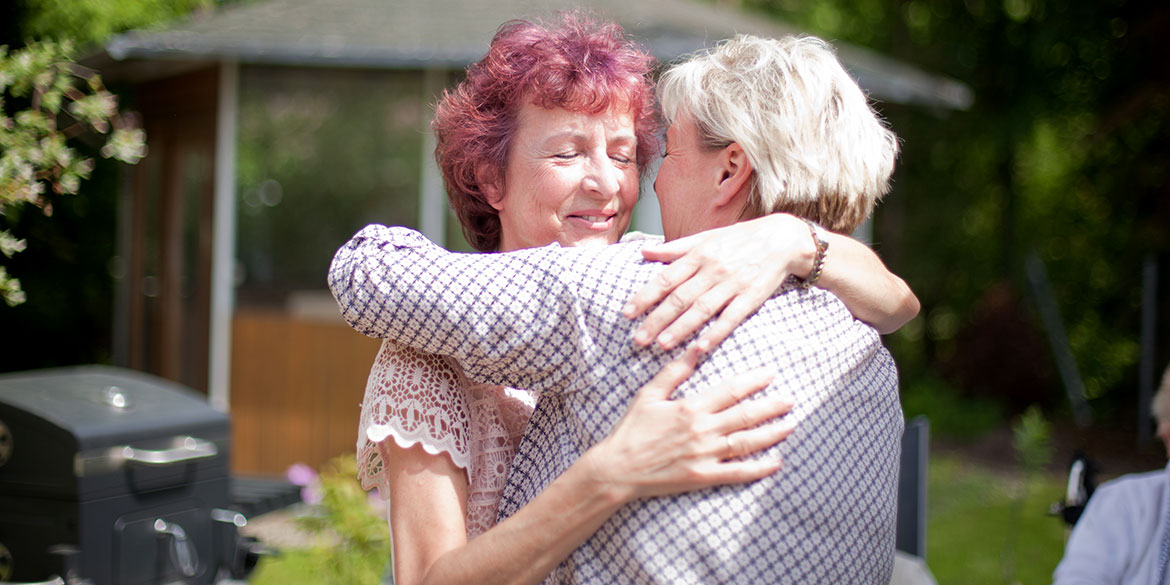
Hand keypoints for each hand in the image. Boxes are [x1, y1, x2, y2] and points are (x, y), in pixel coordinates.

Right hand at [587, 346, 794, 501]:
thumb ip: (675, 371)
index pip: (731, 390)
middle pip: (746, 415)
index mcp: (690, 407)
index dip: (754, 381)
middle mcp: (702, 430)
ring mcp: (704, 455)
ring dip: (772, 433)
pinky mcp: (703, 476)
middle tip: (791, 399)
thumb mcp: (649, 394)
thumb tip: (696, 347)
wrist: (618, 469)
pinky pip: (737, 472)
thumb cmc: (632, 429)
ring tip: (790, 425)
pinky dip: (759, 467)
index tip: (771, 374)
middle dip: (772, 406)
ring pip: (747, 442)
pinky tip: (776, 462)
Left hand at [622, 214, 812, 350]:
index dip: (645, 296)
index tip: (626, 313)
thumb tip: (644, 252)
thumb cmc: (739, 239)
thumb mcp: (706, 238)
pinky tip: (701, 347)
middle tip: (638, 339)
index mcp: (699, 254)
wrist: (782, 239)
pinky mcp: (751, 297)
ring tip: (662, 345)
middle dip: (657, 319)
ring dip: (681, 328)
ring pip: (702, 309)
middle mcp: (713, 269)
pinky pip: (731, 317)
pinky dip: (716, 332)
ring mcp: (733, 284)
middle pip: (680, 298)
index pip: (666, 278)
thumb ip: (675, 249)